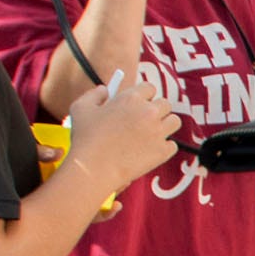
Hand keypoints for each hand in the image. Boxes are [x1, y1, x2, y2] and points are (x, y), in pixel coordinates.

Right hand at [66, 68, 183, 197]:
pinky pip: (172, 145)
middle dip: (156, 110)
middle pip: (164, 104)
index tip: (140, 102)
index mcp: (131, 97)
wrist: (95, 168)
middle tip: (145, 119)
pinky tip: (151, 150)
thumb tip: (104, 90)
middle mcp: (148, 111)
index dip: (144, 95)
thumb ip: (94, 94)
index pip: (149, 87)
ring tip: (152, 133)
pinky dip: (164, 148)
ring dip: (165, 125)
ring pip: (174, 121)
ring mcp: (158, 132)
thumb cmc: (85, 138)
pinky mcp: (163, 151)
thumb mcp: (80, 108)